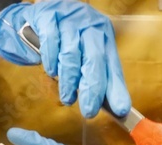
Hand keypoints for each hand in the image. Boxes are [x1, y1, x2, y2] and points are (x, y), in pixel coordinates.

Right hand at [0, 0, 130, 118]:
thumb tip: (108, 106)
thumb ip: (94, 77)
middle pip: (95, 59)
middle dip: (92, 88)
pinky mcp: (49, 16)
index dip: (116, 88)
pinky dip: (50, 60)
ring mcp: (69, 20)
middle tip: (89, 111)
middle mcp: (90, 26)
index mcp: (104, 37)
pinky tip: (51, 71)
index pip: (113, 66)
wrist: (40, 16)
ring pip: (72, 53)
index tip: (121, 109)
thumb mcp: (82, 58)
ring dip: (69, 81)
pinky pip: (51, 41)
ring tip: (67, 98)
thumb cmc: (63, 43)